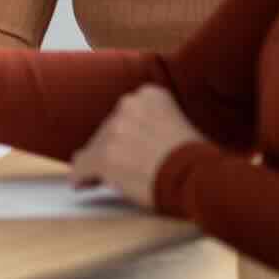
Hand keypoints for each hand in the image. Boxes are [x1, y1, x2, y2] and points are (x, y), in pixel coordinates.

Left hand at [69, 86, 200, 206]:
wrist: (199, 177)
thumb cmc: (198, 159)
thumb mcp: (181, 123)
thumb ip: (155, 123)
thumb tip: (136, 142)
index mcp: (149, 94)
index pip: (127, 113)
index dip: (127, 133)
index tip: (130, 146)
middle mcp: (128, 105)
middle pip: (110, 129)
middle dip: (114, 148)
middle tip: (120, 167)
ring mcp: (115, 131)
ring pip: (96, 148)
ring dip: (101, 163)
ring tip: (101, 179)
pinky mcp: (105, 157)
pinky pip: (83, 167)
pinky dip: (81, 177)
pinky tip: (79, 183)